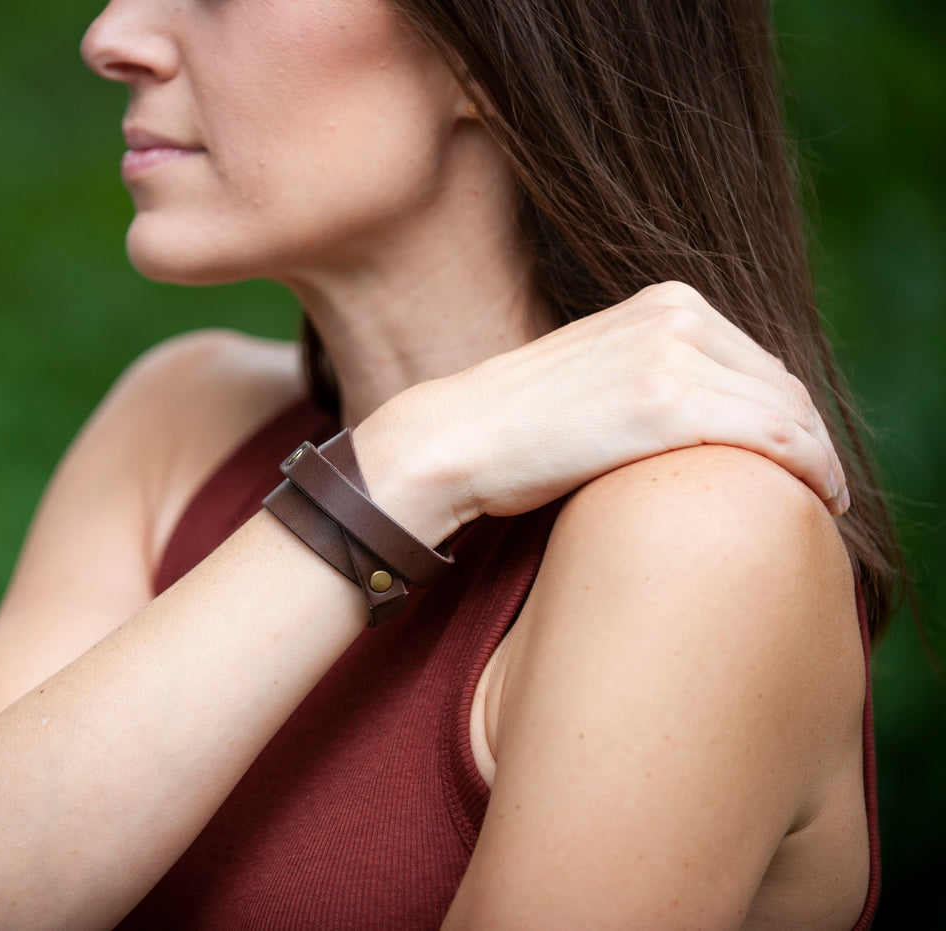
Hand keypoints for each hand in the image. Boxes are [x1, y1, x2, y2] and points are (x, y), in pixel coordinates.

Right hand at [356, 281, 847, 542]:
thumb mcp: (601, 376)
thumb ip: (660, 375)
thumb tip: (717, 417)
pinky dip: (811, 470)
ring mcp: (671, 354)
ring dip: (819, 461)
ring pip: (791, 412)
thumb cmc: (518, 429)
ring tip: (821, 505)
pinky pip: (775, 436)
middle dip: (811, 440)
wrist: (454, 440)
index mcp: (664, 301)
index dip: (792, 418)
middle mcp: (676, 314)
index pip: (762, 362)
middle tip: (818, 492)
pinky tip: (816, 502)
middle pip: (784, 384)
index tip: (799, 463)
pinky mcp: (665, 403)